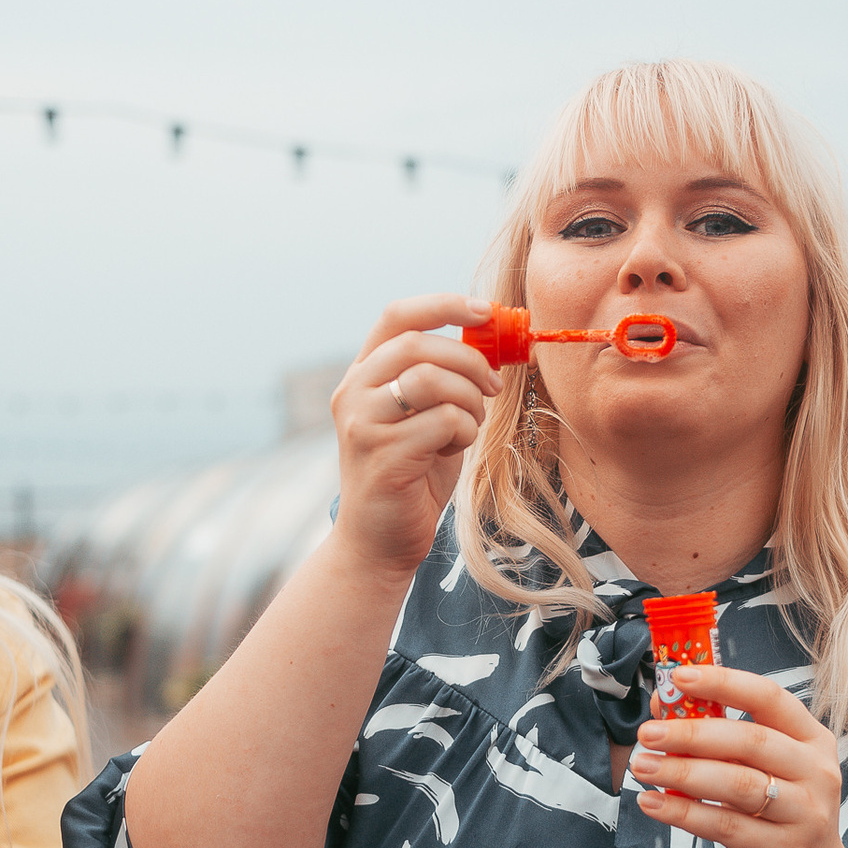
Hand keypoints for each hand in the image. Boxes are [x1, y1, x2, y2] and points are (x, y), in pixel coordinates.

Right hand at [329, 294, 502, 576]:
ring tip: (469, 427)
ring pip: (433, 380)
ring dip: (468, 401)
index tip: (486, 312)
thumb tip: (491, 340)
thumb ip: (442, 378)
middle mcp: (353, 393)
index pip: (398, 316)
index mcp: (362, 375)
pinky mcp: (383, 455)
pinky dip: (464, 432)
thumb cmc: (411, 475)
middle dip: (469, 361)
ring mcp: (362, 423)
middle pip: (419, 344)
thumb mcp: (425, 416)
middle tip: (493, 387)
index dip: (444, 305)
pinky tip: (453, 451)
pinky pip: (444, 421)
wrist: (378, 542)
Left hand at [630, 663, 847, 847]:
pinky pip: (726, 826)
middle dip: (692, 733)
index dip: (723, 682)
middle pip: (750, 742)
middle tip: (647, 734)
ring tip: (641, 767)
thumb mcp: (767, 771)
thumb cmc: (779, 817)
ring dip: (682, 772)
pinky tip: (653, 804)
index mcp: (812, 740)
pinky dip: (685, 812)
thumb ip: (726, 740)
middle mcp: (817, 773)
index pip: (768, 698)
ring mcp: (805, 815)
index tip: (678, 677)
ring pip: (737, 784)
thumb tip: (665, 707)